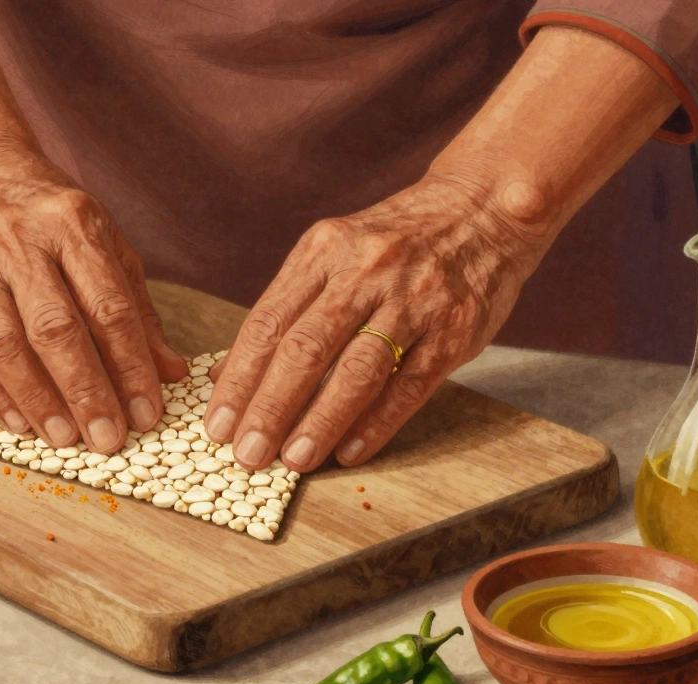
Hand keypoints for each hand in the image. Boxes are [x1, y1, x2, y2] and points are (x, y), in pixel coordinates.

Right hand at [0, 141, 187, 452]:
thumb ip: (136, 308)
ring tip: (65, 438)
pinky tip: (19, 422)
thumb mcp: (104, 241)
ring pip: (4, 343)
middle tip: (107, 439)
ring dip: (37, 398)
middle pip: (55, 327)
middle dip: (85, 390)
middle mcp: (19, 242)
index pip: (108, 305)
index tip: (148, 411)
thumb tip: (170, 372)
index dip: (131, 365)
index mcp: (72, 224)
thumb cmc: (48, 214)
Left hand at [204, 173, 549, 470]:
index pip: (268, 322)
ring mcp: (414, 299)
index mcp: (323, 250)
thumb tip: (227, 374)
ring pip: (357, 370)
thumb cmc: (393, 241)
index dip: (239, 379)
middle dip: (270, 408)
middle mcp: (365, 270)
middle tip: (246, 454)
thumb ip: (286, 308)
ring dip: (320, 421)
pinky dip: (376, 423)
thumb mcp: (332, 253)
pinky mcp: (455, 328)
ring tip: (293, 460)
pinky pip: (410, 384)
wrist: (481, 208)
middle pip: (305, 348)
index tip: (216, 424)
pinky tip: (349, 452)